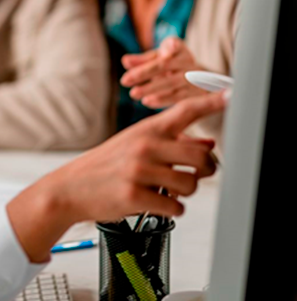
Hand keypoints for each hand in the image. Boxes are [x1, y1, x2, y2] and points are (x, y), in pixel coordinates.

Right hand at [8, 92, 223, 262]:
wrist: (72, 186)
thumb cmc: (107, 164)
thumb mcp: (136, 145)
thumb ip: (172, 144)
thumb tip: (207, 146)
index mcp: (146, 129)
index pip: (184, 112)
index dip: (210, 102)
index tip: (231, 94)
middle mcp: (145, 146)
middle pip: (201, 158)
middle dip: (205, 170)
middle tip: (195, 174)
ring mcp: (139, 171)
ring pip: (191, 186)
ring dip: (185, 193)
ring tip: (166, 189)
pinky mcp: (135, 196)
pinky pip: (176, 208)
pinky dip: (171, 209)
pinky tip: (155, 202)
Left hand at [120, 36, 204, 107]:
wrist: (198, 80)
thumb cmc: (171, 66)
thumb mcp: (157, 59)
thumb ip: (141, 60)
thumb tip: (125, 61)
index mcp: (180, 49)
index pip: (174, 46)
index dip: (171, 48)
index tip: (167, 52)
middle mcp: (188, 62)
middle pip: (166, 65)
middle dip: (144, 72)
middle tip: (124, 80)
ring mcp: (195, 78)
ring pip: (172, 83)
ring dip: (151, 89)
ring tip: (134, 93)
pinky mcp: (196, 94)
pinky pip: (178, 98)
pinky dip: (162, 100)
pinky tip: (147, 101)